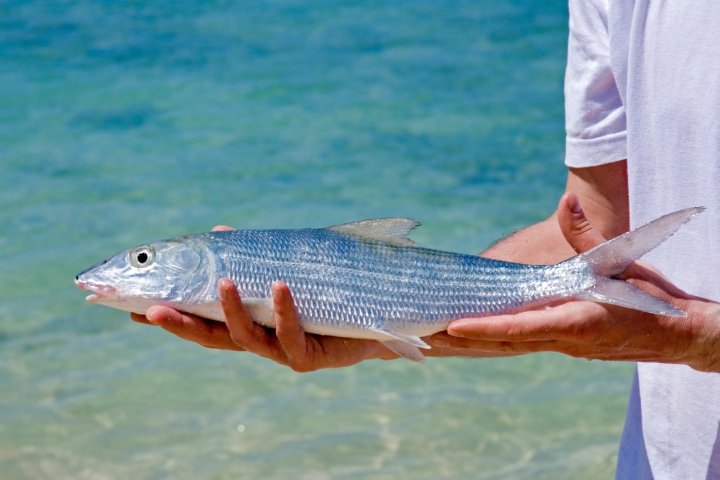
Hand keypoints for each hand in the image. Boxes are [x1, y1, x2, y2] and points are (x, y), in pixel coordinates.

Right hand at [131, 225, 395, 371]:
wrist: (374, 320)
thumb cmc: (325, 295)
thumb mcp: (285, 270)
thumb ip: (252, 258)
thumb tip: (218, 231)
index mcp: (250, 324)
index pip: (200, 321)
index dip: (169, 317)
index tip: (132, 308)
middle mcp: (260, 341)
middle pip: (212, 337)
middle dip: (181, 324)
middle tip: (150, 309)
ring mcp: (283, 352)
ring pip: (248, 337)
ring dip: (232, 309)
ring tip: (222, 280)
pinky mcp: (311, 356)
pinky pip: (293, 334)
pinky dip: (284, 309)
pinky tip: (279, 285)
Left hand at [433, 193, 719, 371]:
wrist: (678, 334)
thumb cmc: (652, 298)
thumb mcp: (623, 261)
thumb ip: (588, 235)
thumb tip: (568, 200)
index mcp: (577, 321)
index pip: (522, 326)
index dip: (486, 327)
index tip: (453, 327)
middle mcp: (562, 340)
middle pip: (502, 342)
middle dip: (459, 342)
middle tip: (418, 338)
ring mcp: (559, 346)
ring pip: (504, 346)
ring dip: (466, 346)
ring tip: (426, 342)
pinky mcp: (559, 344)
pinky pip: (515, 343)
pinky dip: (486, 341)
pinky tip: (462, 339)